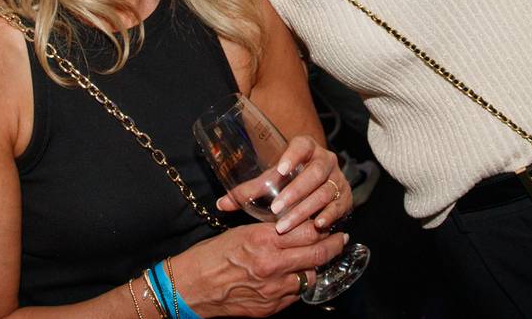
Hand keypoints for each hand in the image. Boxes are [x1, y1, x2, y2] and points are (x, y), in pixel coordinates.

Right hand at [172, 221, 347, 316]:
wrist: (191, 287)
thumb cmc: (211, 255)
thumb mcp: (241, 233)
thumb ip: (270, 232)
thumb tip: (293, 228)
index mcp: (264, 240)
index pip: (308, 232)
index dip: (324, 227)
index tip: (331, 223)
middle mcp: (272, 265)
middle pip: (317, 255)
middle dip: (333, 246)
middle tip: (341, 240)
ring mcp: (273, 289)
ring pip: (309, 277)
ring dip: (314, 267)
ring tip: (315, 259)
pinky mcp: (269, 307)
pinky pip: (294, 294)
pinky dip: (296, 284)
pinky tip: (292, 277)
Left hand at [216, 135, 352, 233]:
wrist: (315, 185)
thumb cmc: (288, 181)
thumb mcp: (270, 181)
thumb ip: (248, 191)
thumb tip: (221, 204)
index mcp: (307, 148)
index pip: (302, 145)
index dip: (293, 156)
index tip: (280, 169)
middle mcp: (325, 160)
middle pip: (314, 173)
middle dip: (295, 192)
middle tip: (277, 208)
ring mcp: (338, 178)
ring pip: (325, 191)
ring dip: (305, 209)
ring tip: (286, 224)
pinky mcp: (346, 196)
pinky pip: (340, 205)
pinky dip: (329, 215)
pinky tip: (317, 225)